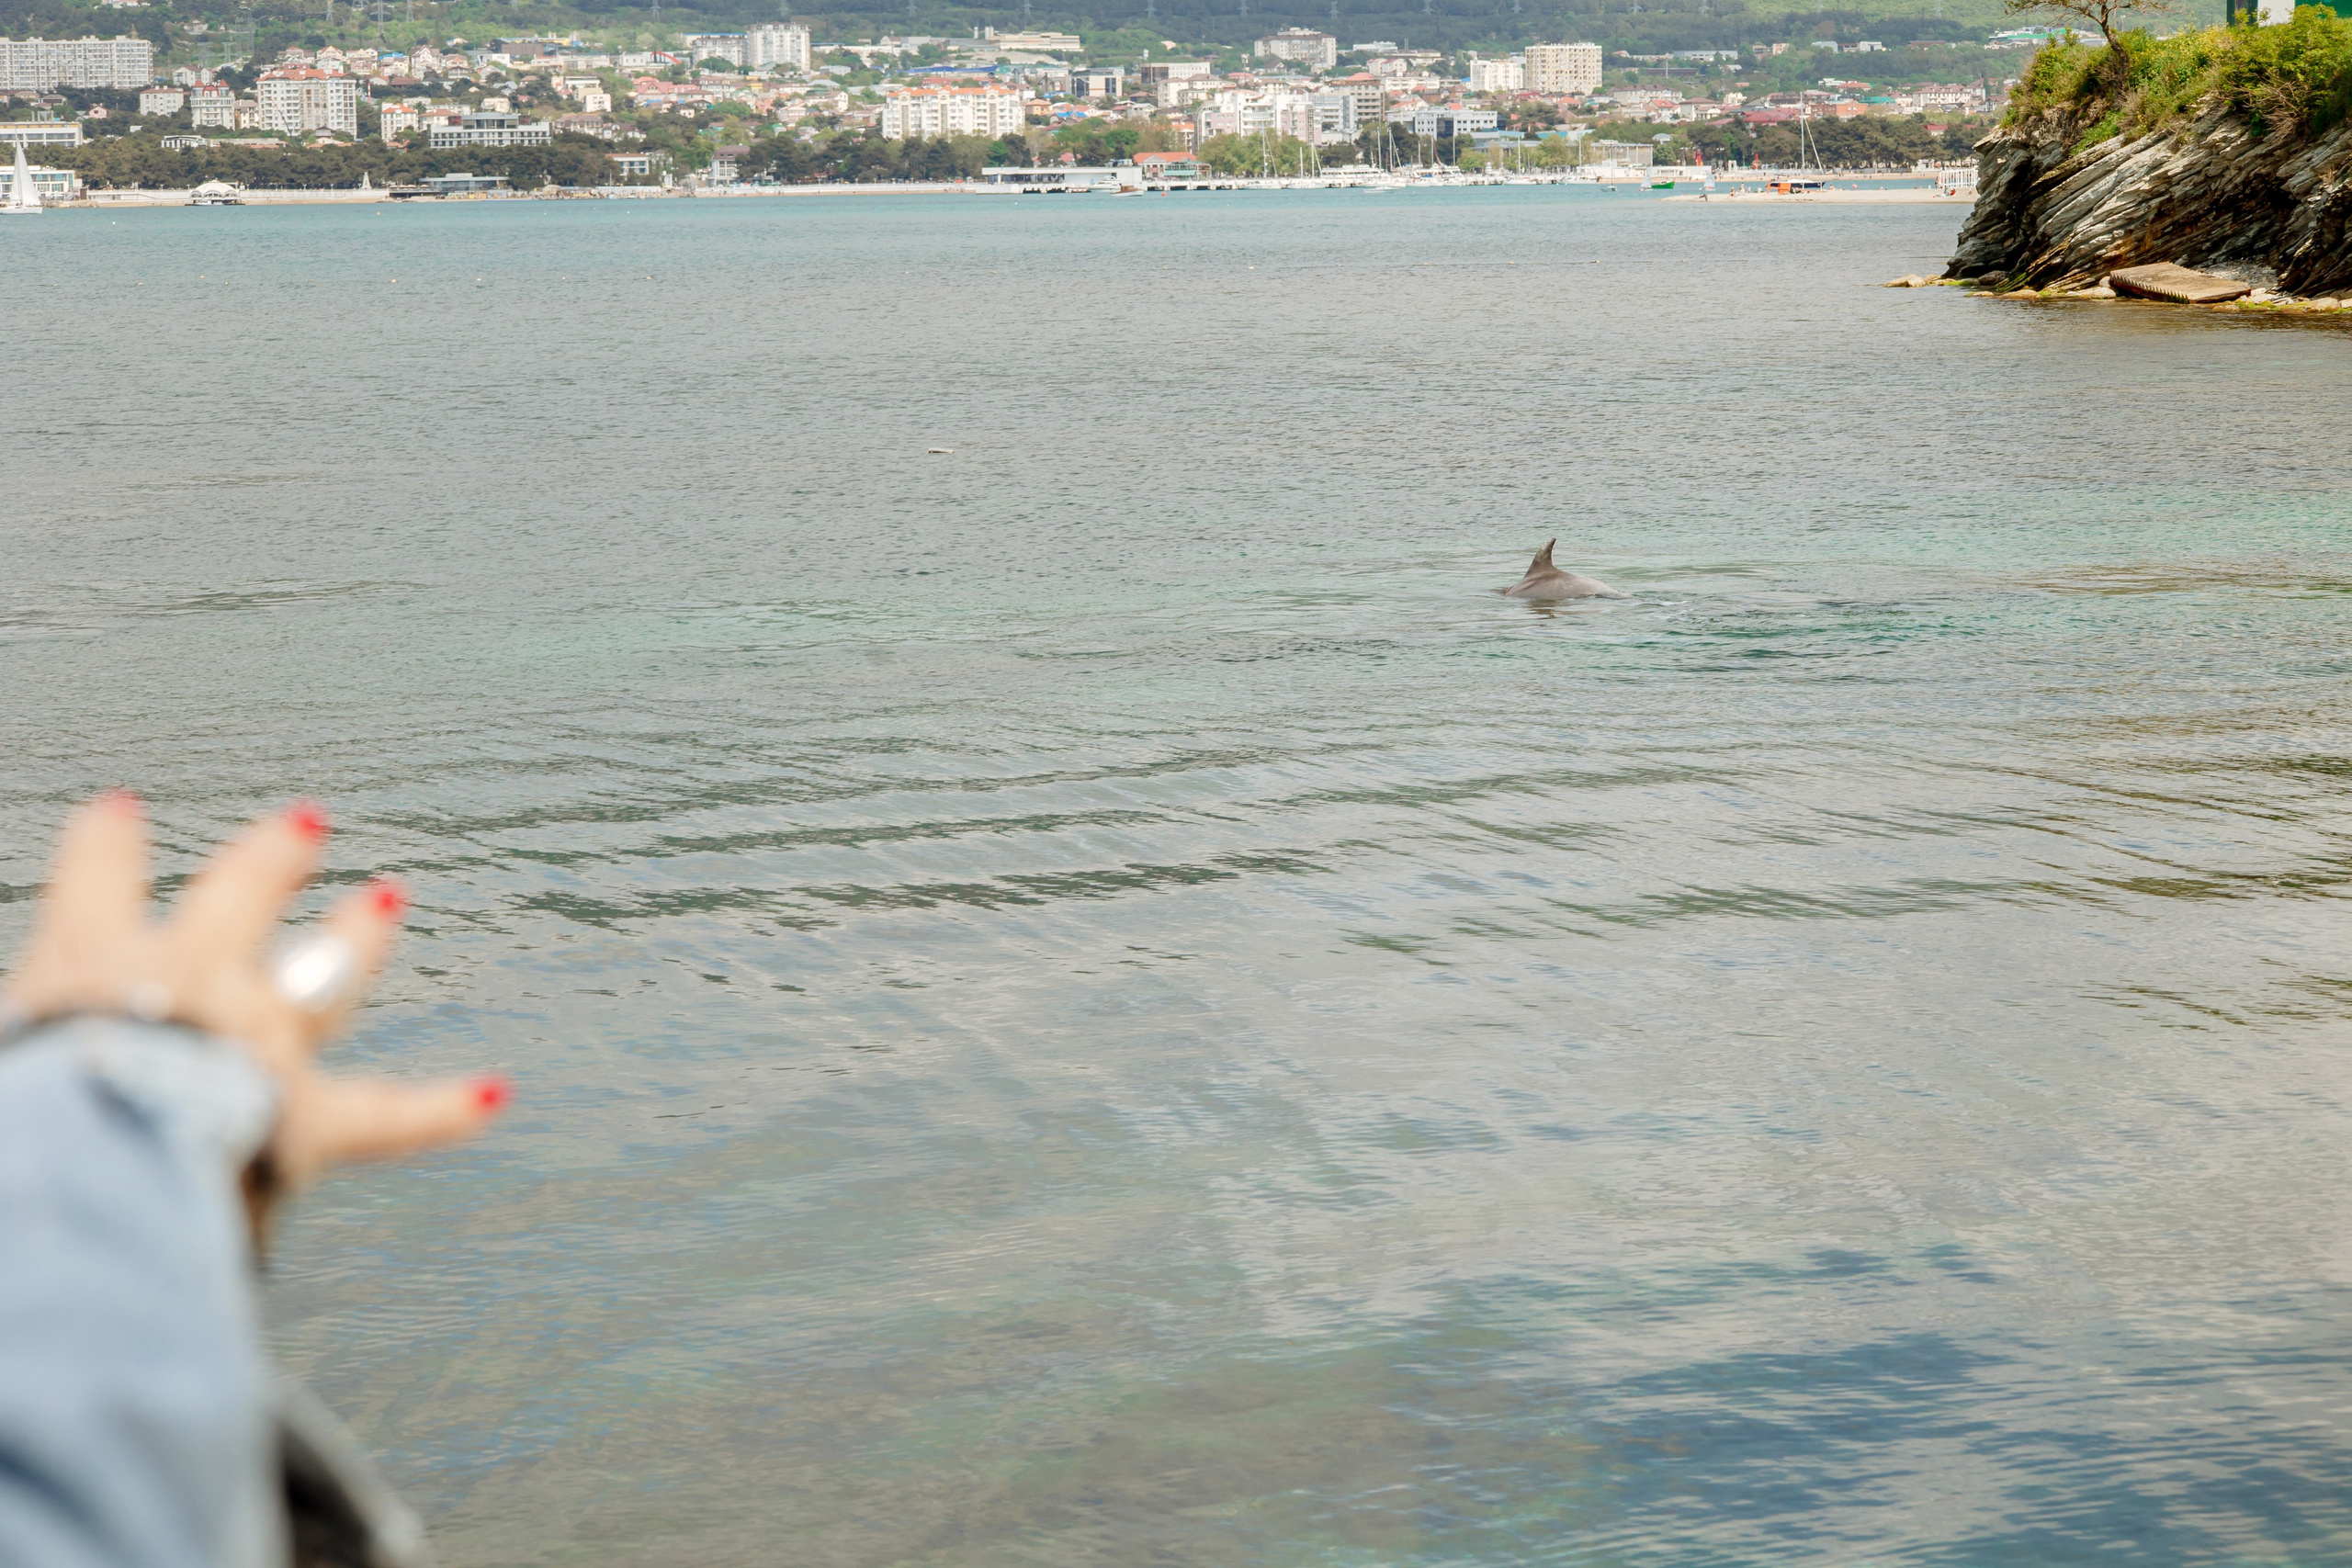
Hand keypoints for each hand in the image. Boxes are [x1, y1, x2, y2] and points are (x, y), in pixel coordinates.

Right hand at [3, 792, 504, 1195]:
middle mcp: (196, 983)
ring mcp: (265, 1043)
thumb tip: (27, 1066)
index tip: (122, 812)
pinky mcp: (310, 1121)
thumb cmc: (22, 1115)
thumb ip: (28, 1032)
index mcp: (94, 963)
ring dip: (356, 935)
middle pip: (241, 896)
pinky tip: (494, 1093)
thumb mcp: (1, 1055)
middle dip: (273, 857)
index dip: (107, 848)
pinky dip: (442, 1109)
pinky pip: (388, 1116)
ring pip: (325, 972)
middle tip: (308, 822)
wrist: (94, 1166)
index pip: (96, 881)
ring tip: (388, 900)